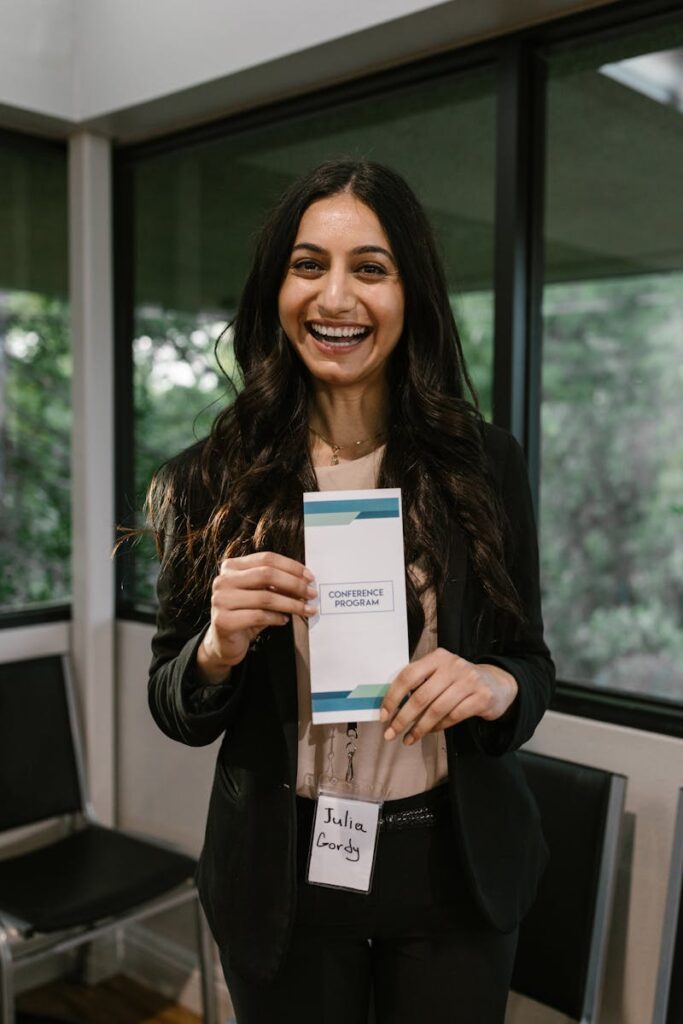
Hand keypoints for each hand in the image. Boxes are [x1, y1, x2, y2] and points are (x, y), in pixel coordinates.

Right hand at [197, 552, 316, 683]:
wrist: (224, 643)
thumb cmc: (245, 614)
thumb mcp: (260, 594)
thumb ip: (276, 585)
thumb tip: (305, 581)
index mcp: (232, 567)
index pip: (266, 559)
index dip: (291, 566)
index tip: (309, 577)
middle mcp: (223, 580)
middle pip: (266, 574)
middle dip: (294, 584)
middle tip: (311, 593)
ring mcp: (221, 600)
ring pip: (265, 597)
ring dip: (291, 604)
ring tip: (305, 609)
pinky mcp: (223, 620)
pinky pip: (258, 616)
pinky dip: (276, 618)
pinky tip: (285, 620)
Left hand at [379, 648, 517, 744]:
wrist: (496, 683)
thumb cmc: (458, 681)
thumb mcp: (440, 673)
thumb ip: (420, 683)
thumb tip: (391, 707)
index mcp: (437, 657)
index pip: (409, 675)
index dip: (393, 696)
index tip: (384, 715)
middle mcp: (453, 666)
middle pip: (421, 696)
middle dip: (403, 718)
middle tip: (391, 734)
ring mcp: (469, 680)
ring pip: (437, 710)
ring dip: (419, 728)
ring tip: (408, 739)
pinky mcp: (481, 697)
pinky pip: (453, 717)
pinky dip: (439, 727)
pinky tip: (431, 731)